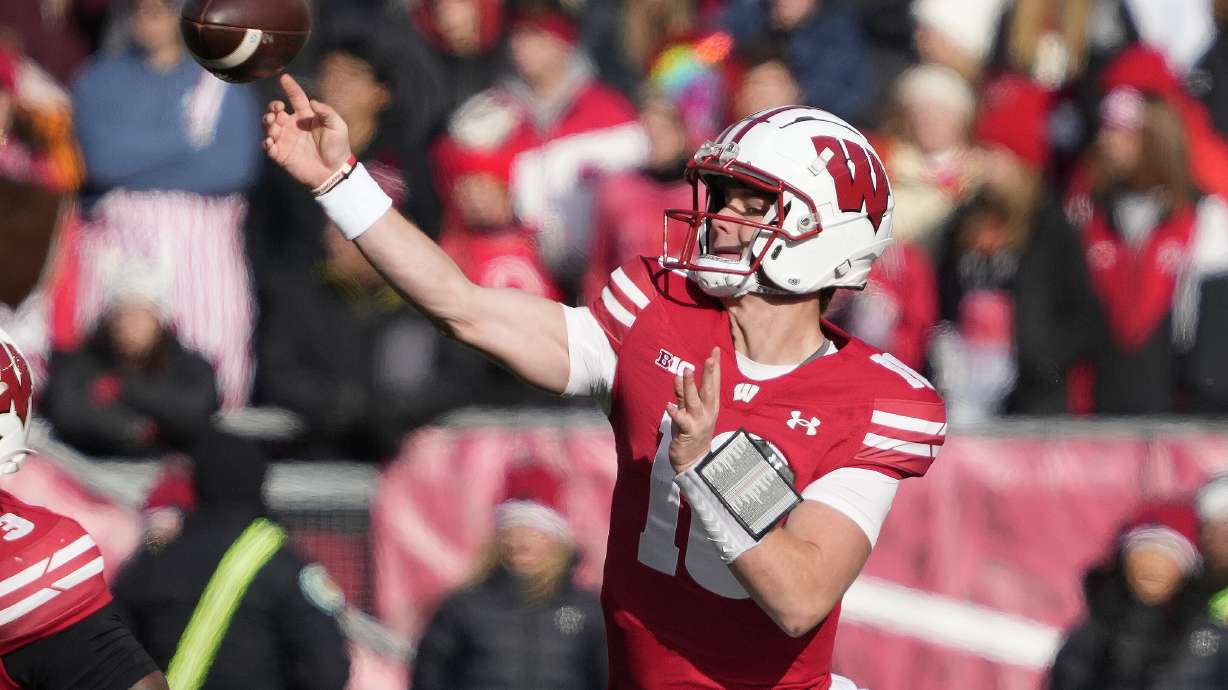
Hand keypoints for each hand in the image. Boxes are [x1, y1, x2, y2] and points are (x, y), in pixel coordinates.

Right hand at [262, 74, 352, 189]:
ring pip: (269, 126)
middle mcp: (293, 125)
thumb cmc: (338, 148)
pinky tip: (270, 141)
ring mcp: (286, 140)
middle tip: (276, 109)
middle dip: (272, 107)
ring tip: (273, 123)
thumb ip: (327, 112)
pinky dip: (266, 143)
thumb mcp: (338, 127)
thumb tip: (313, 102)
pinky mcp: (281, 154)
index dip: (290, 88)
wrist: (334, 172)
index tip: (284, 78)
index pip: (296, 98)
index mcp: (306, 116)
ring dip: (267, 122)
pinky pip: (268, 147)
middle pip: (276, 111)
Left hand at [666, 347, 720, 472]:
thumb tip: (680, 375)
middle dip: (709, 374)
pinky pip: (681, 420)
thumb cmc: (692, 432)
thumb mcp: (690, 410)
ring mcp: (699, 422)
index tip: (715, 350)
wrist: (694, 460)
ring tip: (686, 371)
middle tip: (710, 357)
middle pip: (709, 390)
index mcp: (711, 406)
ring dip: (690, 387)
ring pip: (694, 402)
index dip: (715, 367)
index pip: (714, 383)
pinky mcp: (688, 432)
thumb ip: (684, 393)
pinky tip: (669, 405)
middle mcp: (708, 412)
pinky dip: (675, 413)